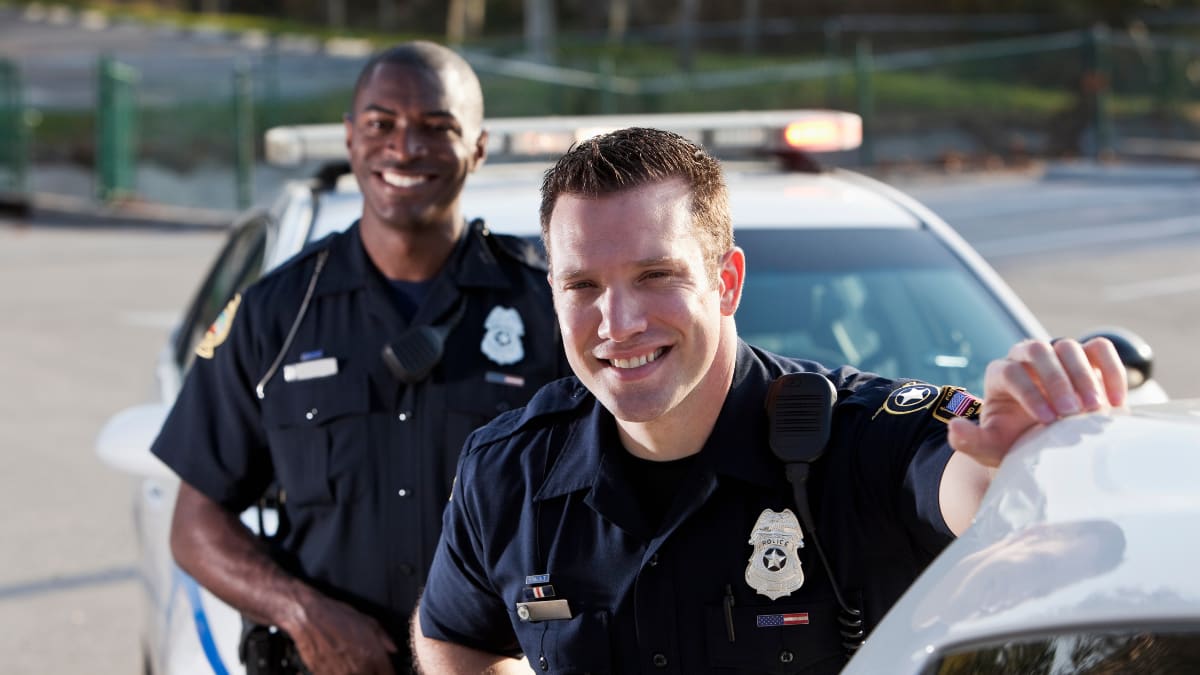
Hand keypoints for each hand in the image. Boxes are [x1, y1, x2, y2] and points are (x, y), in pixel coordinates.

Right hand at [284, 593, 397, 674]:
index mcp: (373, 656)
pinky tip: (341, 667)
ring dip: (358, 673)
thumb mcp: (368, 621)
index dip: (389, 672)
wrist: (309, 617)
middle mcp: (359, 669)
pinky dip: (341, 674)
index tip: (387, 670)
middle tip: (370, 667)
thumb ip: (384, 638)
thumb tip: (393, 649)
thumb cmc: (338, 616)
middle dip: (373, 673)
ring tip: (354, 666)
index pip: (389, 674)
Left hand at [948, 337, 1126, 467]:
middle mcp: (1026, 358)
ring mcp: (1057, 355)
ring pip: (1069, 347)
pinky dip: (1111, 370)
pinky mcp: (1087, 359)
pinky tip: (1116, 402)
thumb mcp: (990, 448)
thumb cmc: (1014, 445)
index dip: (1029, 393)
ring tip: (1094, 410)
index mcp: (1000, 374)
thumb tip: (954, 426)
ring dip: (1083, 376)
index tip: (1047, 420)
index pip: (1011, 372)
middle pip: (1038, 350)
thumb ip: (968, 440)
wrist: (1047, 446)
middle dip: (1056, 381)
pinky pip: (1100, 350)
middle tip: (1073, 414)